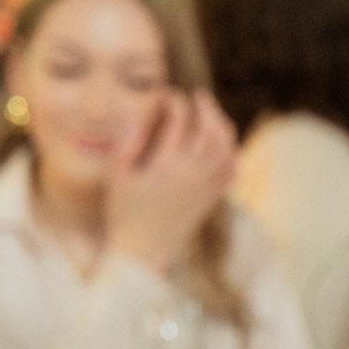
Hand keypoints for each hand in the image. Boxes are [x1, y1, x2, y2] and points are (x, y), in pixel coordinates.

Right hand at [106, 91, 237, 277]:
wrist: (143, 253)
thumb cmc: (124, 214)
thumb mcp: (117, 177)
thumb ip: (127, 144)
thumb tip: (139, 116)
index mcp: (165, 167)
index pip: (179, 122)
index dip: (175, 103)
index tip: (167, 96)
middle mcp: (191, 175)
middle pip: (210, 131)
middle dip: (207, 108)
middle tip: (198, 96)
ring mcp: (204, 188)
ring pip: (226, 149)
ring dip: (223, 126)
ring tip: (213, 115)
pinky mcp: (210, 199)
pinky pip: (231, 171)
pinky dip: (231, 152)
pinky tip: (224, 144)